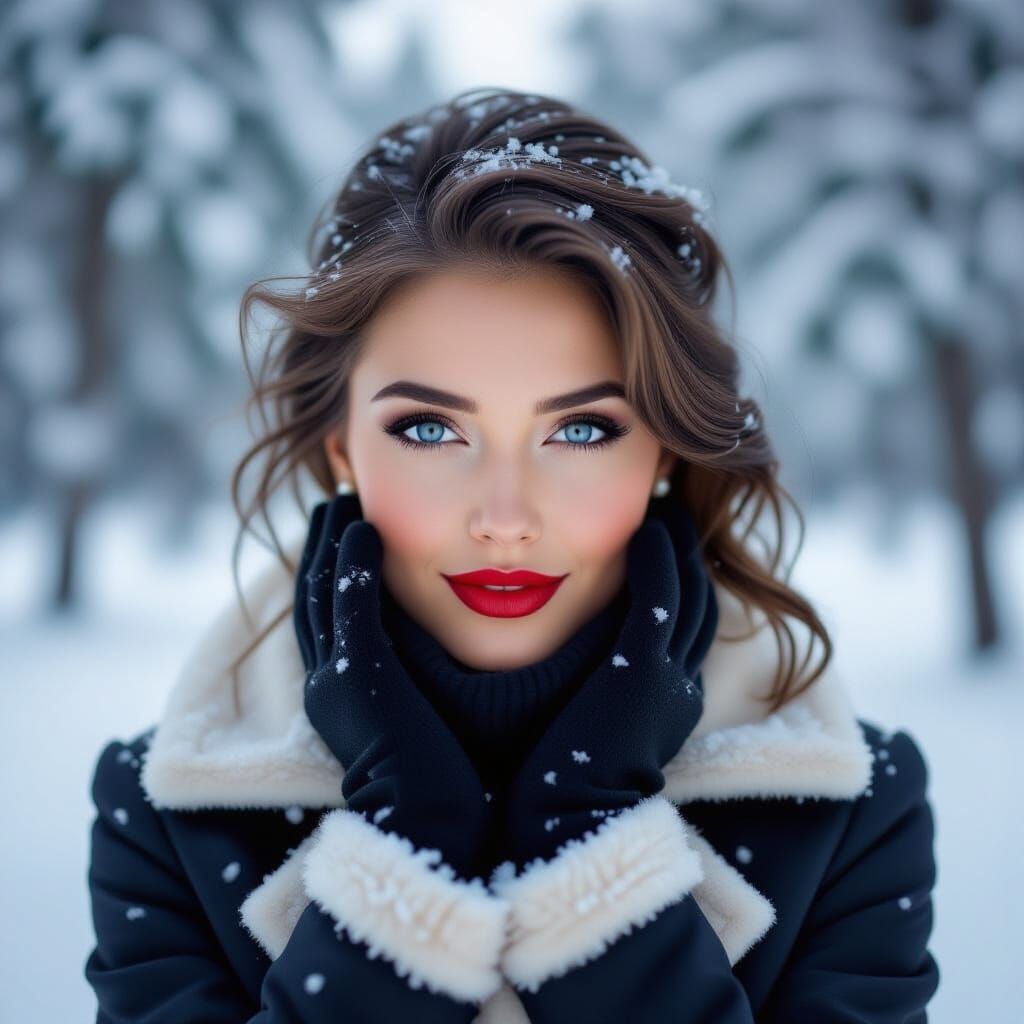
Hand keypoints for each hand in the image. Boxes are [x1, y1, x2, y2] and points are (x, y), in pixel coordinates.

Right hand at [295, 493, 494, 879]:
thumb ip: (430, 690)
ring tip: (339, 502)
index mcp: (347, 697)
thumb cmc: (449, 788)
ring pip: (320, 593)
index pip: (332, 621)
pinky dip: (348, 564)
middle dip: (319, 551)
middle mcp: (330, 685)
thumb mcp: (429, 728)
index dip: (332, 576)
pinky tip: (361, 528)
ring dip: (328, 544)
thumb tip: (460, 661)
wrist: (435, 832)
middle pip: (314, 598)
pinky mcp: (358, 677)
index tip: (349, 536)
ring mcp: (337, 679)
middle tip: (332, 506)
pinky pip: (346, 606)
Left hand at [497, 498, 718, 869]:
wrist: (561, 830)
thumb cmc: (552, 789)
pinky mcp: (645, 672)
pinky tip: (647, 527)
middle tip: (670, 514)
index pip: (683, 629)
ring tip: (664, 506)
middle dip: (689, 558)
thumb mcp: (583, 733)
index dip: (678, 586)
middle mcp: (678, 687)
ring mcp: (668, 679)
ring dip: (679, 547)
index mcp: (663, 704)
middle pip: (698, 603)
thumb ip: (583, 694)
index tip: (657, 550)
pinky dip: (660, 559)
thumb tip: (555, 665)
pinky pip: (664, 599)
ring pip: (690, 593)